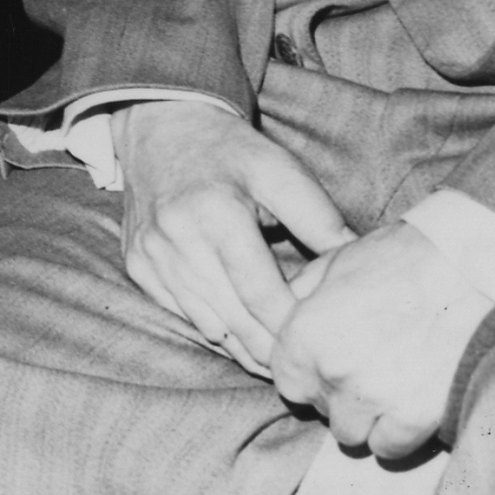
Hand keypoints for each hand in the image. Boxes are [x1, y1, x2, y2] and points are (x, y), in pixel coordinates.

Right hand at [115, 101, 354, 375]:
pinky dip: (214, 329)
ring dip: (246, 349)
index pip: (262, 296)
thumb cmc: (231, 151)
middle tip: (307, 368)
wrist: (161, 127)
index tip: (322, 343)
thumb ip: (319, 218)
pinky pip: (182, 316)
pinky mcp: (138, 266)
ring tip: (280, 361)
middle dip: (274, 351)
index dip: (293, 327)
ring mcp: (152, 257)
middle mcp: (177, 241)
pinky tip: (241, 334)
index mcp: (217, 215)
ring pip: (208, 326)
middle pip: (235, 322)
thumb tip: (356, 263)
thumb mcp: (280, 171)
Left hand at [270, 221, 492, 458]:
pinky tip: (411, 403)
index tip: (330, 366)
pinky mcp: (414, 418)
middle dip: (338, 396)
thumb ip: (299, 299)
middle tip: (368, 371)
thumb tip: (279, 323)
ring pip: (352, 436)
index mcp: (305, 333)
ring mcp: (373, 398)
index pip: (287, 383)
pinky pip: (391, 449)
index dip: (308, 375)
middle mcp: (332, 370)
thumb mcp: (335, 263)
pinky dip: (399, 433)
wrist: (471, 271)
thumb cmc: (401, 259)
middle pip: (321, 410)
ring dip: (367, 419)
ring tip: (390, 389)